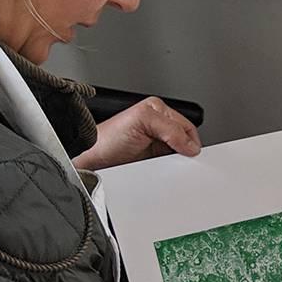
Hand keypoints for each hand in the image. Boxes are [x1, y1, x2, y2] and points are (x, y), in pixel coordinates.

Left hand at [74, 97, 200, 170]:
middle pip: (186, 140)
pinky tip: (164, 170)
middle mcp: (158, 126)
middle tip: (180, 160)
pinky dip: (171, 170)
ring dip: (178, 162)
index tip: (190, 153)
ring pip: (179, 155)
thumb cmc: (106, 139)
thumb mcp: (142, 121)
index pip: (187, 125)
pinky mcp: (152, 160)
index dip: (190, 139)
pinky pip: (170, 166)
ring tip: (168, 165)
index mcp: (157, 111)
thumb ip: (170, 128)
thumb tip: (190, 145)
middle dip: (185, 151)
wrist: (91, 161)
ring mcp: (155, 144)